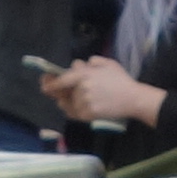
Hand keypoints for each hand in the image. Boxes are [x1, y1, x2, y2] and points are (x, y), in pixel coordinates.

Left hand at [42, 56, 161, 127]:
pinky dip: (72, 110)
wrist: (132, 99)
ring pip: (67, 103)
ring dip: (68, 101)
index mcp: (84, 74)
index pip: (61, 80)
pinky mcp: (88, 115)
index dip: (50, 82)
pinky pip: (73, 113)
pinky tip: (78, 107)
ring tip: (77, 99)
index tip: (44, 83)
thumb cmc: (120, 80)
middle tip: (61, 91)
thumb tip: (77, 65)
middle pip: (63, 92)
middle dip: (62, 91)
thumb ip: (91, 62)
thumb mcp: (107, 63)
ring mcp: (84, 103)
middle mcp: (81, 89)